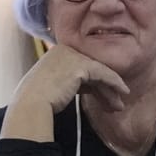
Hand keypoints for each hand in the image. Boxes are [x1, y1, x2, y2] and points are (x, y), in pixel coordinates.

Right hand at [16, 44, 130, 115]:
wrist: (31, 105)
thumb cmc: (39, 102)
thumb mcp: (57, 87)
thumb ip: (73, 82)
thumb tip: (93, 88)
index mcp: (56, 52)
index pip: (81, 67)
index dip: (95, 85)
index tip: (104, 99)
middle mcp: (64, 50)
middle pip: (91, 69)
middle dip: (104, 89)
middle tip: (115, 104)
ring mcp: (73, 56)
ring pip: (99, 72)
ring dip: (111, 91)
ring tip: (119, 106)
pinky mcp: (81, 66)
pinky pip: (104, 74)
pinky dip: (115, 83)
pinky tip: (123, 92)